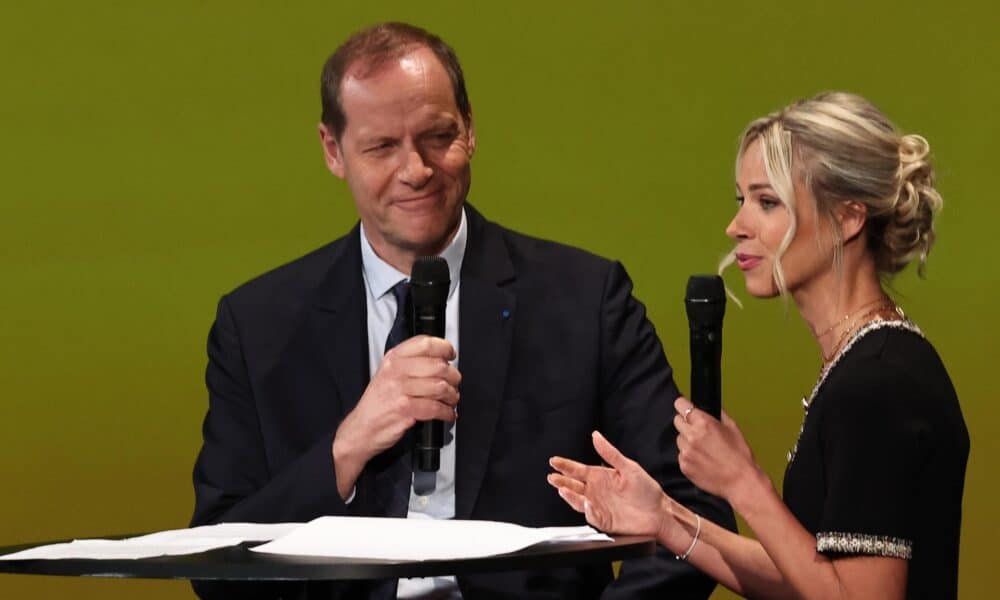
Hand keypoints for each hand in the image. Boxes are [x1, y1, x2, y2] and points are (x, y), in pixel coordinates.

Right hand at [332, 335, 460, 496]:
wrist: (360, 429)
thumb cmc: (377, 403)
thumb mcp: (387, 374)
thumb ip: (410, 363)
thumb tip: (440, 359)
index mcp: (393, 359)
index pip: (425, 343)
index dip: (444, 348)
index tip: (450, 355)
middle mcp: (396, 371)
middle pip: (438, 366)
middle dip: (453, 377)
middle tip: (454, 383)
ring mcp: (399, 390)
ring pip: (440, 387)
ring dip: (452, 396)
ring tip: (451, 399)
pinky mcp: (405, 410)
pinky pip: (435, 408)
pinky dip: (447, 412)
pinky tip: (447, 413)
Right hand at [548, 431, 671, 539]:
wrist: (659, 513)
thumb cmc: (646, 490)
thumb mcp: (629, 467)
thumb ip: (610, 453)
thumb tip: (596, 436)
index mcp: (600, 476)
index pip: (578, 470)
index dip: (565, 465)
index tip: (554, 461)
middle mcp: (596, 491)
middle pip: (573, 485)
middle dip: (561, 480)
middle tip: (552, 476)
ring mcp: (598, 506)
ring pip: (578, 500)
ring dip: (569, 495)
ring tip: (562, 489)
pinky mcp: (603, 521)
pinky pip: (591, 516)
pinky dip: (587, 510)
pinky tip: (586, 503)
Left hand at [674, 397, 759, 502]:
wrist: (741, 482)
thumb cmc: (740, 455)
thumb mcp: (733, 428)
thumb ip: (718, 414)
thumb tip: (709, 407)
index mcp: (703, 423)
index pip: (680, 405)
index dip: (683, 406)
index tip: (684, 408)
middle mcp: (691, 436)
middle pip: (677, 421)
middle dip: (686, 423)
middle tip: (697, 431)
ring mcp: (685, 452)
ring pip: (678, 439)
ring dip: (686, 441)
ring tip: (702, 449)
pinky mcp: (683, 466)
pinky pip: (680, 455)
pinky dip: (688, 456)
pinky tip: (702, 460)